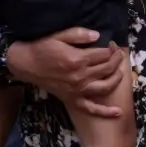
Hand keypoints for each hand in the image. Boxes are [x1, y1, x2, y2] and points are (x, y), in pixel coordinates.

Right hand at [6, 27, 125, 117]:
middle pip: (107, 69)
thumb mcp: (58, 35)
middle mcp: (81, 76)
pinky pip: (92, 108)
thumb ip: (78, 34)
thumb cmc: (41, 47)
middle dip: (116, 60)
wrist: (25, 64)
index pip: (104, 54)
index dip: (111, 48)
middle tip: (117, 54)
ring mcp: (78, 90)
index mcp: (78, 59)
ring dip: (117, 79)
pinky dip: (105, 112)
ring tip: (120, 71)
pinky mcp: (73, 99)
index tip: (112, 44)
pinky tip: (118, 112)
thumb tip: (98, 35)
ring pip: (106, 87)